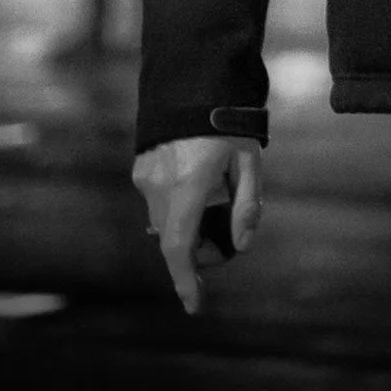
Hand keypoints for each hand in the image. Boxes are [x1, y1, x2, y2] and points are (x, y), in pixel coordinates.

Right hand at [132, 134, 262, 314]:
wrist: (193, 83)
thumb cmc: (228, 123)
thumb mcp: (249, 160)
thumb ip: (247, 205)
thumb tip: (242, 246)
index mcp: (189, 186)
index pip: (179, 247)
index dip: (185, 281)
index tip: (194, 306)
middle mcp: (160, 186)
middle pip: (174, 239)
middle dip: (196, 251)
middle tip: (223, 242)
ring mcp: (146, 177)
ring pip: (163, 222)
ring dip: (185, 227)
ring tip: (213, 201)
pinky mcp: (140, 168)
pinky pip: (157, 201)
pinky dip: (175, 206)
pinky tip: (196, 183)